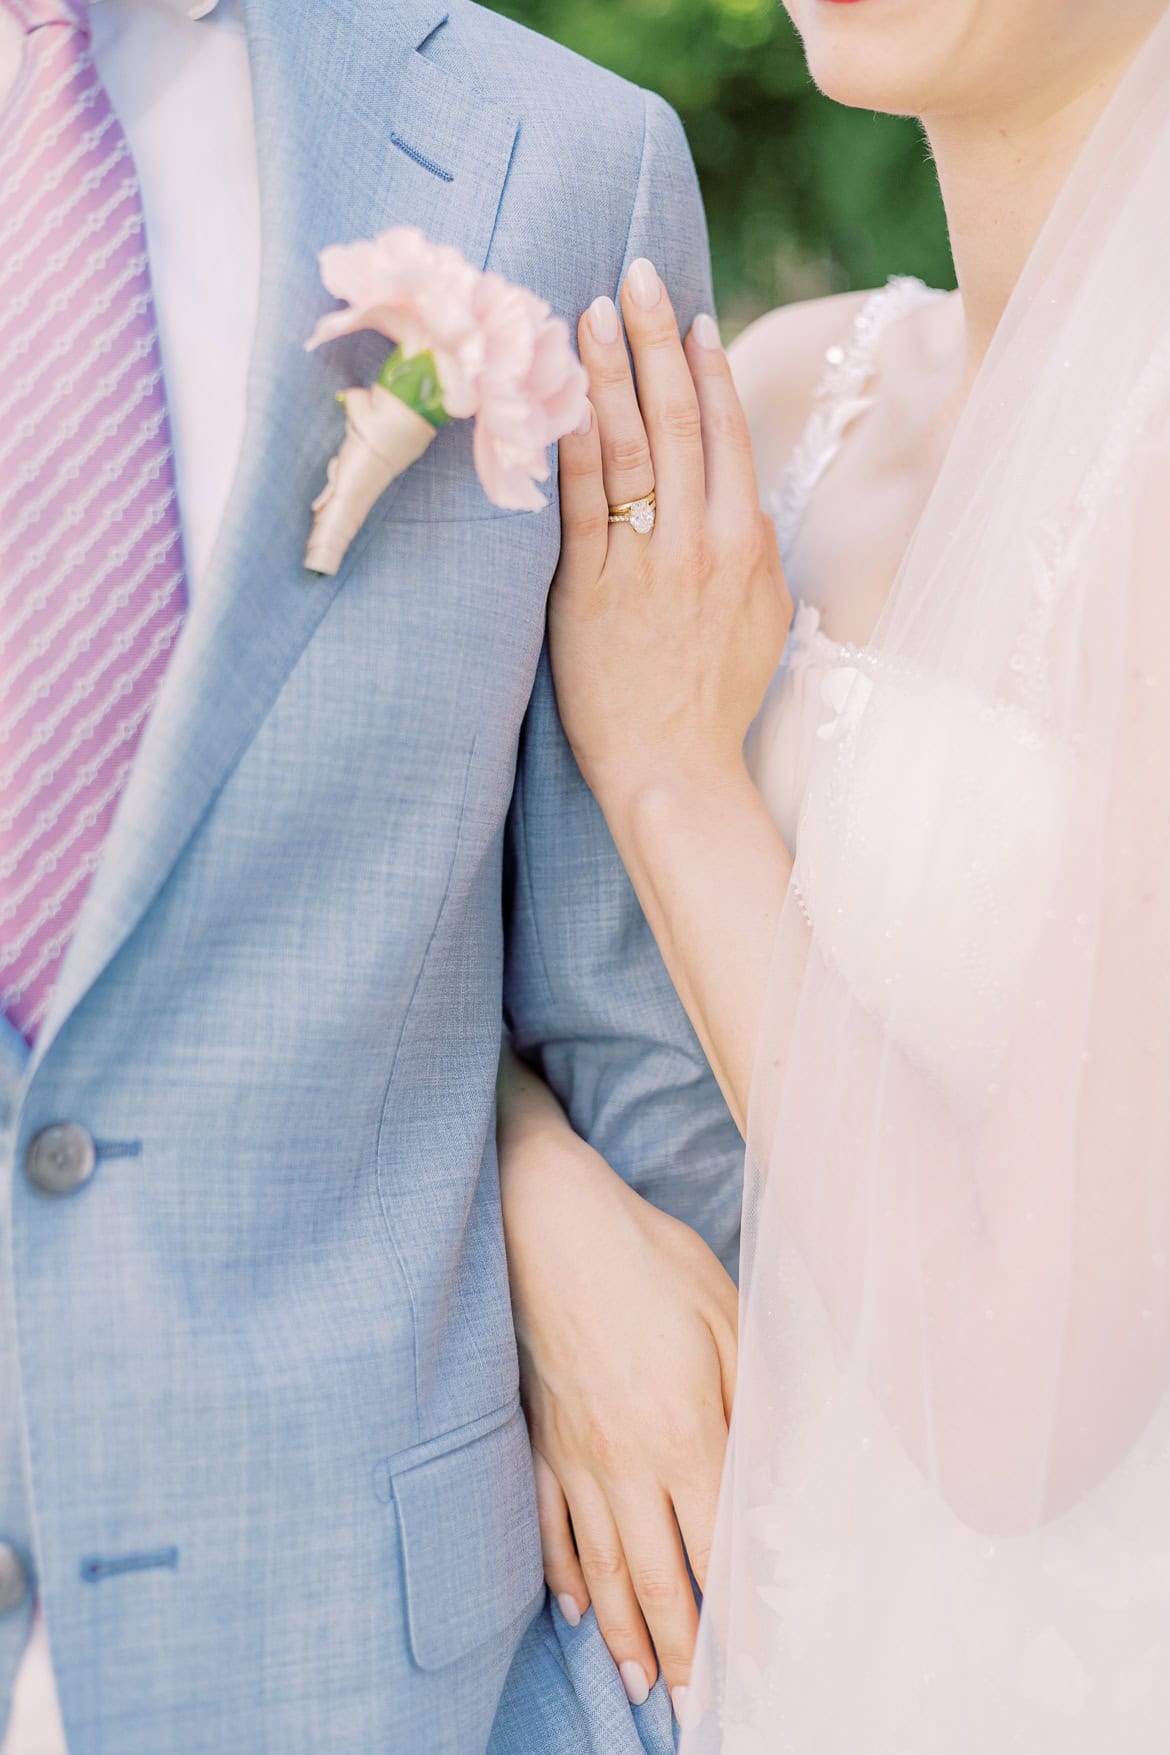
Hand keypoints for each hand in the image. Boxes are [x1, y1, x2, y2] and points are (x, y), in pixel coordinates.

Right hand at [502, 1130, 736, 1722]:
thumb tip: (769, 1467)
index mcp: (685, 1432)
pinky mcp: (540, 1434)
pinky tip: (573, 1607)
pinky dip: (559, 1571)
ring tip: (637, 1684)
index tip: (751, 1667)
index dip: (736, 1617)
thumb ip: (751, 1399)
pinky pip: (548, 1520)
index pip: (717, 1549)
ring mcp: (575, 1452)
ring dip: (622, 1632)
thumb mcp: (725, 1316)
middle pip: (656, 1577)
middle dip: (680, 1652)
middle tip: (692, 1708)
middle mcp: (627, 1460)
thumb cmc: (647, 1259)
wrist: (549, 1221)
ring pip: (599, 1563)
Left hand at [549, 261, 790, 820]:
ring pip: (628, 447)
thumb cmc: (714, 699)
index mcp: (746, 543)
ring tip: (587, 310)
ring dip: (608, 372)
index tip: (688, 314)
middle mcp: (699, 542)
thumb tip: (740, 496)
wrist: (673, 768)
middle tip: (634, 273)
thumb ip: (751, 549)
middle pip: (678, 419)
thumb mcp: (762, 618)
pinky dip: (570, 440)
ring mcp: (641, 563)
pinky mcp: (587, 590)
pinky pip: (577, 501)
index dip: (707, 368)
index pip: (727, 433)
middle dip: (655, 340)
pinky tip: (554, 393)